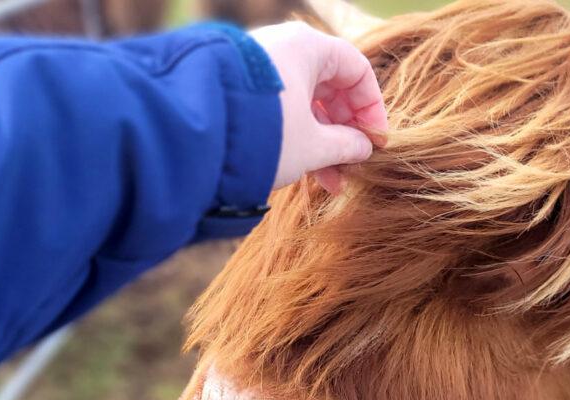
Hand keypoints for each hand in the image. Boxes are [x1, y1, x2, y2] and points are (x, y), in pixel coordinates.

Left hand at [250, 22, 387, 193]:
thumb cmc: (263, 134)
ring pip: (304, 102)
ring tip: (329, 180)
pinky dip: (296, 136)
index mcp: (307, 47)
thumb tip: (362, 149)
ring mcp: (258, 68)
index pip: (357, 70)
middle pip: (330, 87)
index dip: (372, 108)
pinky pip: (280, 109)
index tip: (376, 142)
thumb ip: (346, 146)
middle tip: (353, 164)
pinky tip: (304, 171)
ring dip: (322, 141)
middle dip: (345, 130)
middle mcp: (282, 49)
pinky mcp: (239, 89)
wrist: (193, 136)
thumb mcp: (313, 146)